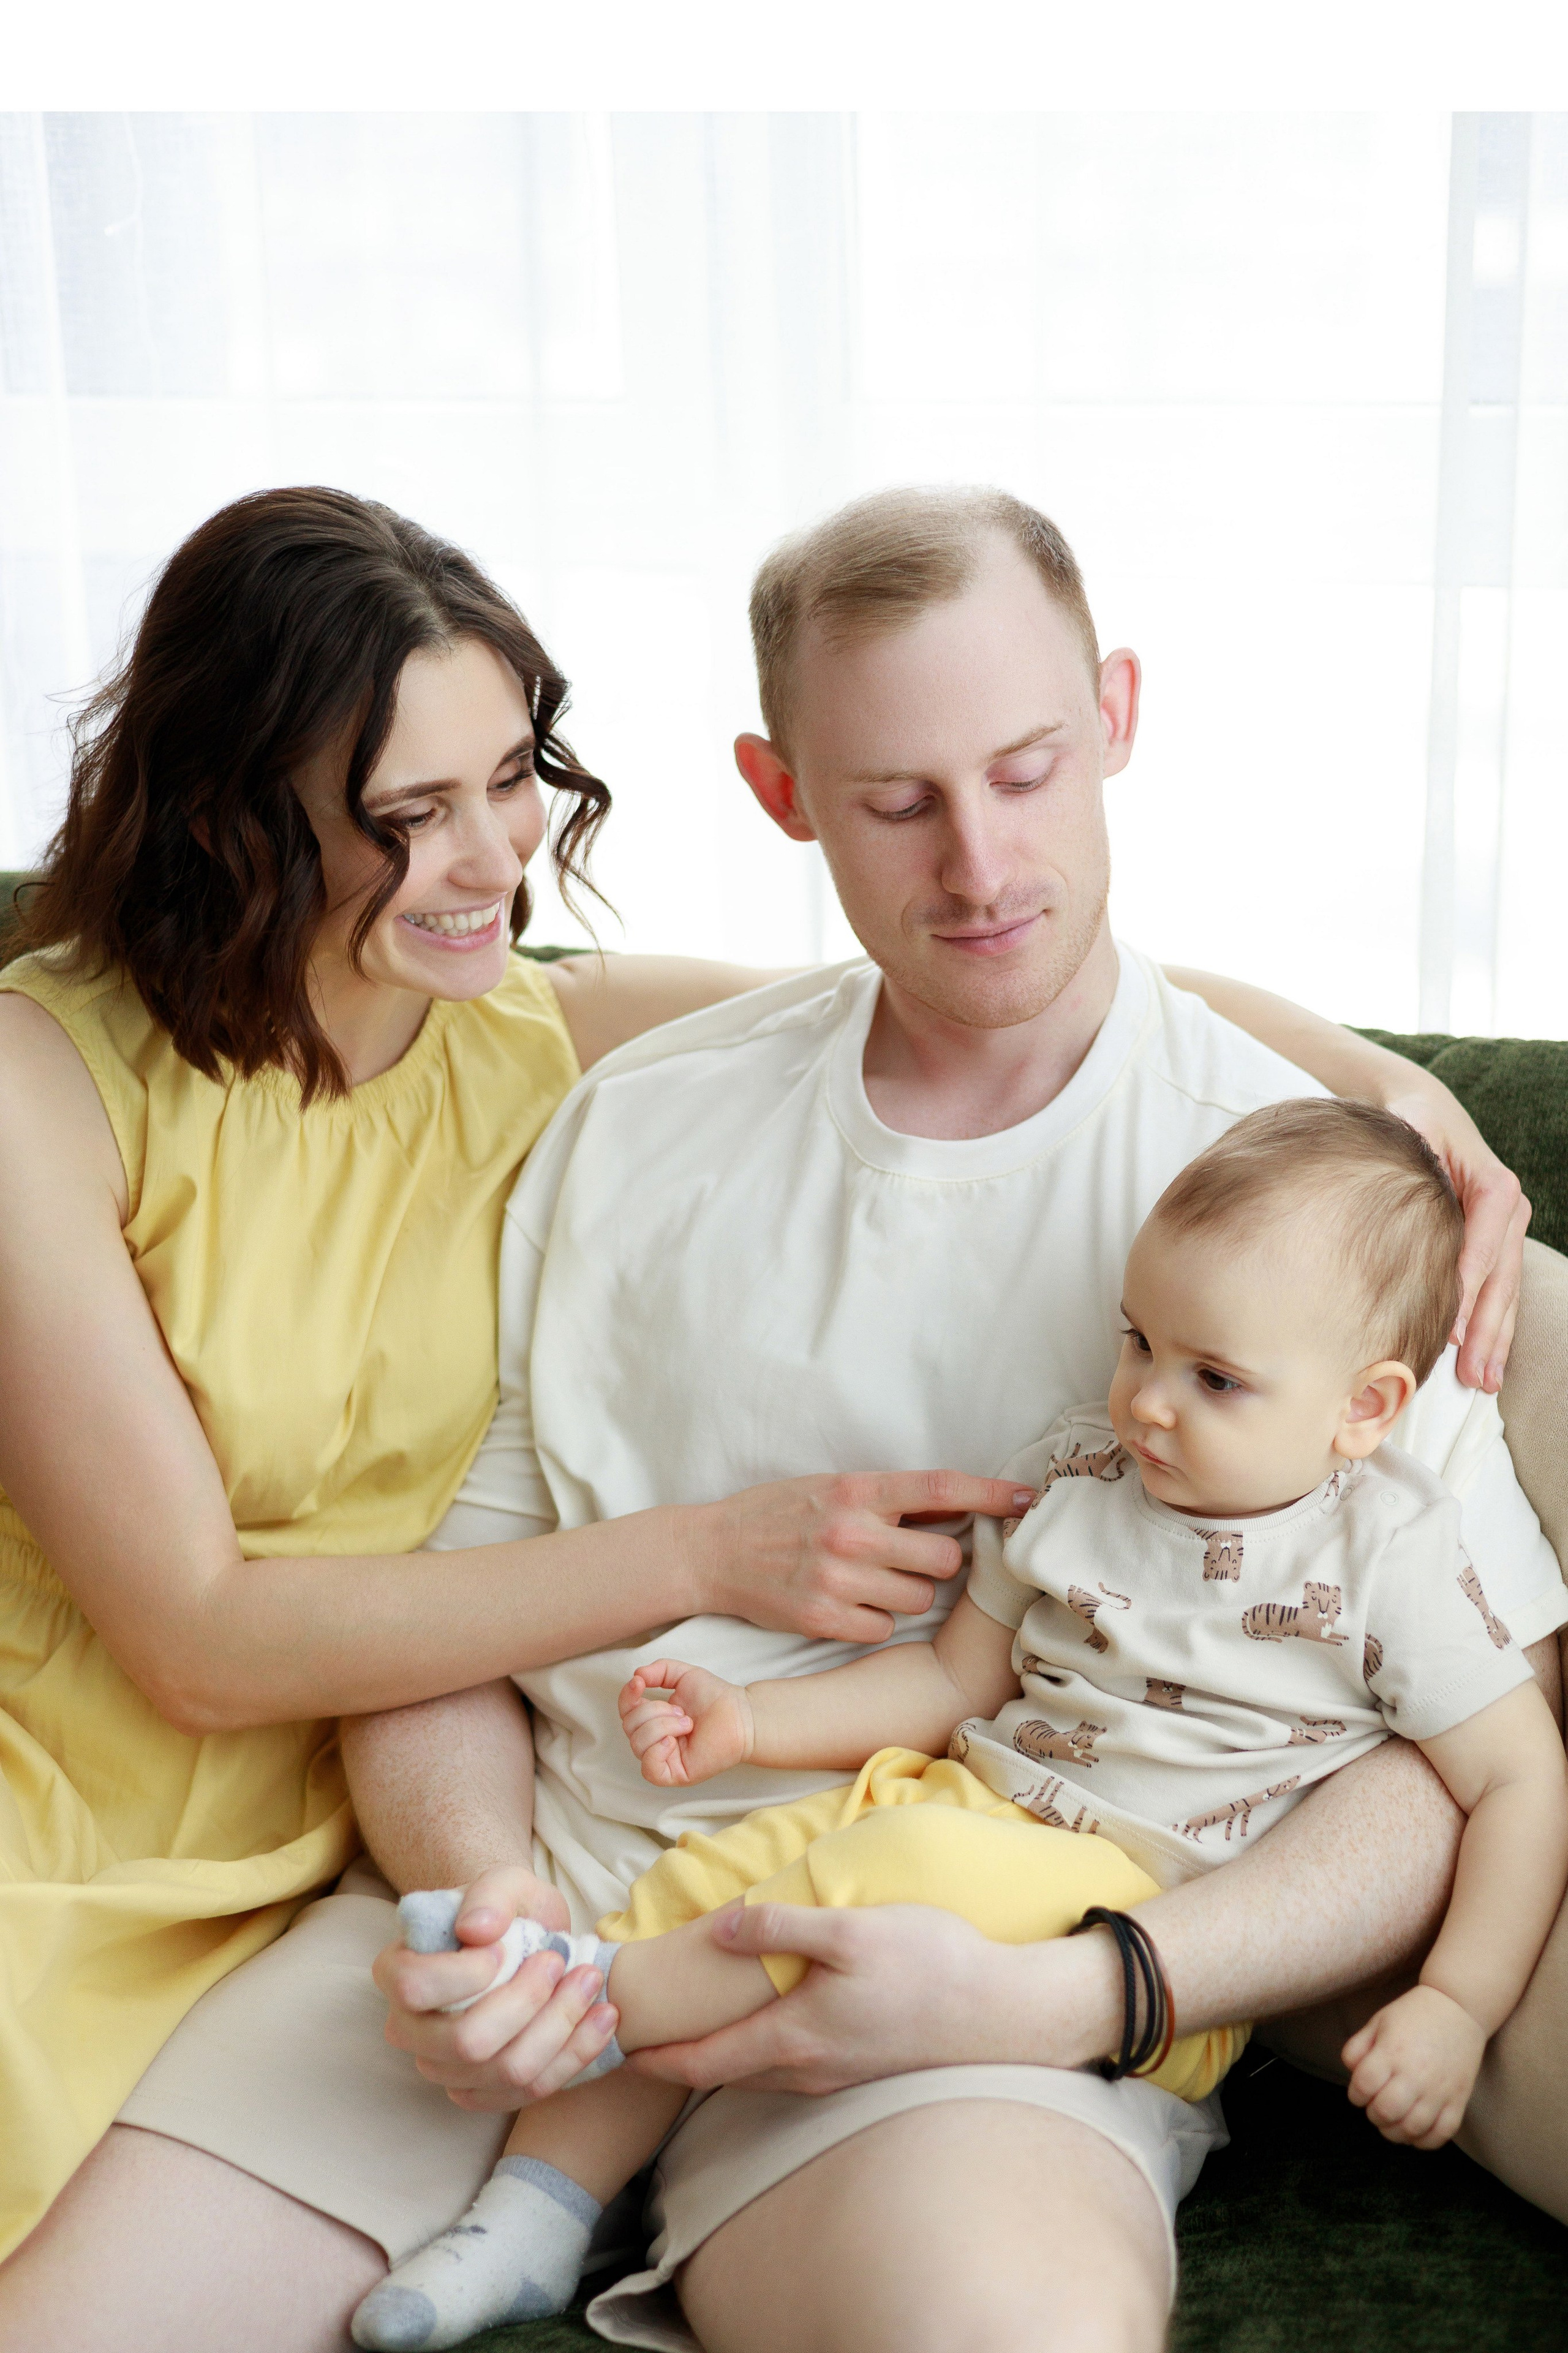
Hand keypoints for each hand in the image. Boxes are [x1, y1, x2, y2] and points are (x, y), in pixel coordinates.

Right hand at [373, 1862, 619, 2108]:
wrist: (525, 1940)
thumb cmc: (505, 1910)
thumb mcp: (503, 1883)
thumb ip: (490, 1895)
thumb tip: (476, 1929)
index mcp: (397, 1972)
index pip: (416, 1988)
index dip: (465, 1973)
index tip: (504, 1947)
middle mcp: (409, 2030)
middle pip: (467, 2044)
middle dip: (527, 2002)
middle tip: (558, 1960)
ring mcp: (445, 2069)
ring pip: (507, 2073)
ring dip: (560, 2027)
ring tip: (590, 1981)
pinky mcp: (484, 2092)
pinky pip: (532, 2091)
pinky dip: (576, 2055)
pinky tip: (603, 2018)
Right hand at [619, 1658, 753, 1785]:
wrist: (740, 1714)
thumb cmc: (715, 1697)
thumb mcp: (683, 1675)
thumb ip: (659, 1670)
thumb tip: (635, 1675)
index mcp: (653, 1720)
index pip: (626, 1712)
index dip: (627, 1697)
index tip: (639, 1683)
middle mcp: (655, 1741)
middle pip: (629, 1727)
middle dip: (654, 1712)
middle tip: (682, 1711)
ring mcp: (664, 1759)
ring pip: (638, 1744)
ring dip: (662, 1727)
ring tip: (687, 1723)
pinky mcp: (675, 1775)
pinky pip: (649, 1769)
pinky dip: (657, 1751)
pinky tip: (673, 1741)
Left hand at [625, 1898, 1107, 2094]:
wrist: (1004, 2012)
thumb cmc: (929, 1964)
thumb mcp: (849, 1929)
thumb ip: (780, 1928)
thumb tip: (719, 1930)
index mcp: (792, 2038)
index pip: (701, 2062)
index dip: (653, 2058)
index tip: (613, 2050)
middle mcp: (806, 2070)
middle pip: (724, 2073)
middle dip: (677, 2058)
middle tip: (638, 2036)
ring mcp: (836, 2076)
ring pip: (758, 2072)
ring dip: (718, 2056)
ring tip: (691, 2029)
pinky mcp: (862, 2068)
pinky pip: (790, 2067)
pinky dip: (758, 2051)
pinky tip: (764, 2023)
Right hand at [696, 1470, 1037, 1643]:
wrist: (711, 1552)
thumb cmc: (777, 1514)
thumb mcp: (831, 1488)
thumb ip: (889, 1499)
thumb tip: (958, 1504)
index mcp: (857, 1489)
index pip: (941, 1487)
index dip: (991, 1493)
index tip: (1028, 1498)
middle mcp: (852, 1532)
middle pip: (944, 1558)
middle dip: (939, 1563)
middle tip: (913, 1559)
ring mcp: (838, 1578)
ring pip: (919, 1600)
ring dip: (908, 1595)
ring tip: (872, 1581)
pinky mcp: (823, 1619)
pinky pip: (884, 1629)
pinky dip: (875, 1621)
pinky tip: (848, 1604)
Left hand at [1342, 1982, 1485, 2148]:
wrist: (1458, 2008)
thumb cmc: (1412, 2015)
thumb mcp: (1377, 2022)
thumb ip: (1357, 2048)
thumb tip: (1352, 2075)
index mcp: (1391, 2053)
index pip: (1363, 2087)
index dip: (1355, 2094)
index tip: (1360, 2091)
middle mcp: (1415, 2074)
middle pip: (1385, 2112)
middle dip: (1373, 2114)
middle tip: (1376, 2106)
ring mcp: (1439, 2090)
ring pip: (1411, 2129)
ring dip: (1395, 2132)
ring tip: (1393, 2121)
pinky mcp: (1458, 2100)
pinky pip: (1441, 2135)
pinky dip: (1424, 2141)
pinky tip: (1415, 2131)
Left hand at [1384, 1082, 1528, 1392]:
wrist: (1426, 1111)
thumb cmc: (1413, 1123)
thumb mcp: (1414, 1130)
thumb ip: (1419, 1154)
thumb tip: (1416, 1185)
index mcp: (1494, 1187)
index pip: (1483, 1248)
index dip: (1468, 1291)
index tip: (1454, 1332)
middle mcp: (1509, 1212)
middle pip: (1501, 1280)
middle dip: (1487, 1331)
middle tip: (1472, 1375)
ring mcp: (1508, 1231)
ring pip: (1505, 1294)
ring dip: (1495, 1341)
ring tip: (1483, 1382)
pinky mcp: (1497, 1245)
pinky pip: (1500, 1292)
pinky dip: (1494, 1329)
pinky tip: (1487, 1363)